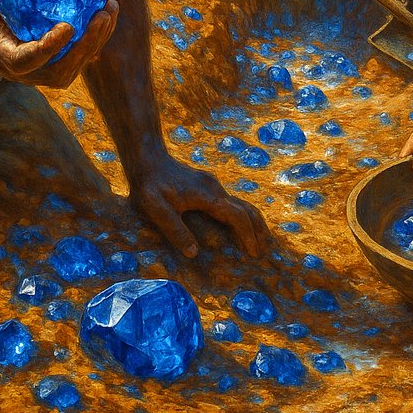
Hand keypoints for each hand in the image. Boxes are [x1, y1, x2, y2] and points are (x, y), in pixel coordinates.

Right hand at [0, 0, 118, 88]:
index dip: (48, 48)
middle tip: (102, 14)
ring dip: (96, 42)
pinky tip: (106, 12)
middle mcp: (18, 68)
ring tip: (110, 10)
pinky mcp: (47, 61)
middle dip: (86, 47)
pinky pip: (76, 57)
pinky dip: (95, 38)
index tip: (68, 26)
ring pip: (72, 68)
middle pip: (58, 71)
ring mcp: (34, 69)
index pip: (24, 60)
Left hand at [130, 153, 269, 257]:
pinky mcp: (207, 185)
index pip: (237, 216)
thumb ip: (175, 230)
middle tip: (263, 250)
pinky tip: (237, 226)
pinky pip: (231, 202)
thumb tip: (194, 253)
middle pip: (246, 209)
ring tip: (259, 240)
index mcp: (207, 196)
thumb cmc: (150, 185)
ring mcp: (212, 185)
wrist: (148, 158)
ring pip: (241, 204)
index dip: (247, 234)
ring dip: (252, 221)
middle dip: (258, 229)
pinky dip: (242, 216)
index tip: (254, 252)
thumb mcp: (156, 209)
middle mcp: (215, 189)